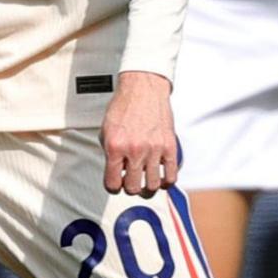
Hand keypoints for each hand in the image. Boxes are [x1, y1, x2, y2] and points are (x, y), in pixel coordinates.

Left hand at [100, 71, 178, 196]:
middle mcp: (135, 150)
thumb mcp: (106, 131)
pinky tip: (162, 178)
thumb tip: (116, 171)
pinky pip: (171, 175)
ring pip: (153, 186)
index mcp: (116, 147)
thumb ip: (110, 154)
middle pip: (133, 188)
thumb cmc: (124, 107)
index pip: (112, 183)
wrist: (143, 88)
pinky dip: (167, 182)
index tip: (116, 184)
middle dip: (131, 188)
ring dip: (149, 189)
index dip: (113, 187)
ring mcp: (154, 149)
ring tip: (147, 183)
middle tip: (132, 183)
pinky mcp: (169, 146)